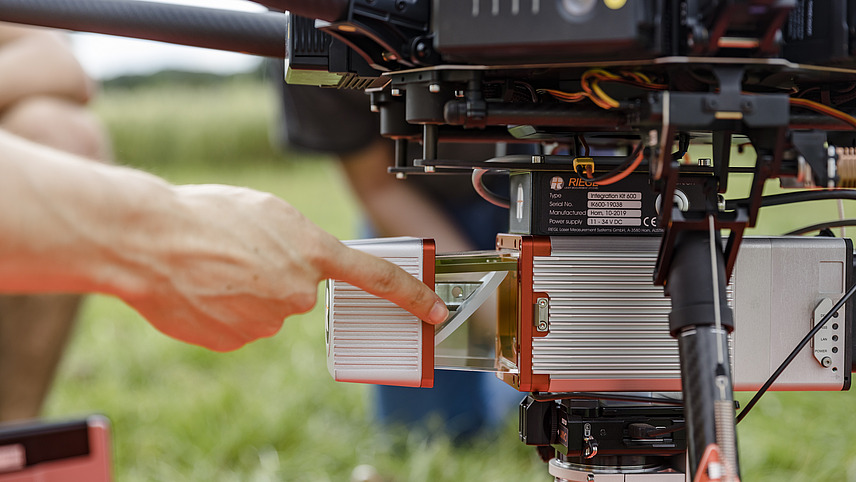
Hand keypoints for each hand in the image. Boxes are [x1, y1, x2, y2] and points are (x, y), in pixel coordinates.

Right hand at [123, 184, 447, 350]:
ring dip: (245, 293)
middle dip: (275, 275)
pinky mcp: (236, 341)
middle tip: (238, 253)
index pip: (378, 278)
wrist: (148, 241)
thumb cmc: (206, 215)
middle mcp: (298, 293)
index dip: (412, 296)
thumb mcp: (268, 210)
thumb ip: (298, 241)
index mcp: (313, 253)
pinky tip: (200, 289)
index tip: (436, 311)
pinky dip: (224, 311)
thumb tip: (300, 271)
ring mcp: (267, 322)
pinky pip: (239, 325)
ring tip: (211, 266)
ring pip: (266, 309)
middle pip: (299, 291)